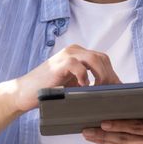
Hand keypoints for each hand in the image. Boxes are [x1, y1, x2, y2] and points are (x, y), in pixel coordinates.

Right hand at [2, 44, 120, 111]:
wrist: (24, 93)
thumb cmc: (49, 91)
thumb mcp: (73, 86)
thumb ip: (88, 83)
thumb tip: (110, 91)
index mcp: (79, 54)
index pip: (103, 60)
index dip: (112, 74)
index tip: (118, 90)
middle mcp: (74, 51)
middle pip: (102, 58)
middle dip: (110, 76)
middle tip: (111, 92)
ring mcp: (67, 55)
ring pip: (94, 59)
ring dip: (101, 76)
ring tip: (98, 90)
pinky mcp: (60, 63)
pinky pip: (78, 66)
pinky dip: (84, 78)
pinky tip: (83, 88)